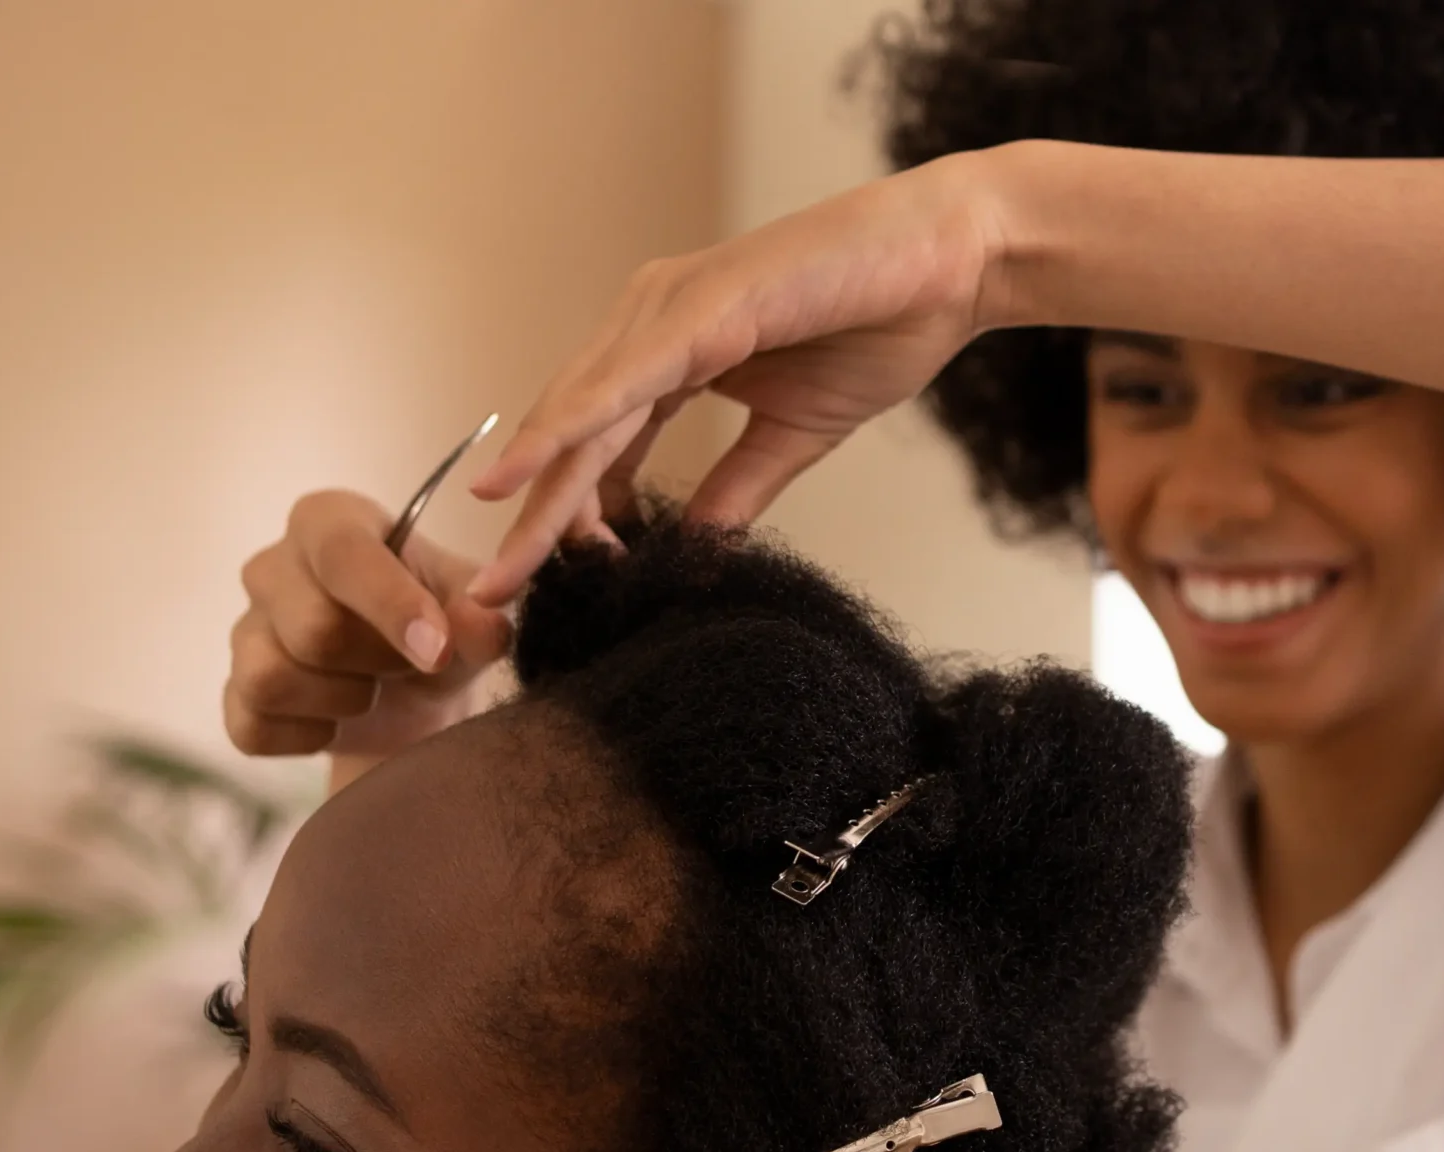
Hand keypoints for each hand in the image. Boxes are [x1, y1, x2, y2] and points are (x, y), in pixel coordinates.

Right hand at [222, 490, 507, 767]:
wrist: (414, 697)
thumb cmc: (439, 628)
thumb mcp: (472, 614)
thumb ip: (482, 614)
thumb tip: (485, 627)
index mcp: (328, 521)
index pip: (342, 552)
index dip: (390, 605)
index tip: (436, 651)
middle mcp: (272, 566)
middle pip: (313, 629)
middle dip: (377, 661)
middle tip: (406, 662)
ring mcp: (245, 630)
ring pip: (274, 678)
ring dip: (344, 701)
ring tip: (373, 687)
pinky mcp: (235, 694)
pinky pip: (252, 728)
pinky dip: (308, 737)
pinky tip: (336, 722)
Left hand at [465, 150, 1010, 601]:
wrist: (952, 265)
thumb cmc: (881, 327)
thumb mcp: (794, 434)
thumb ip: (737, 487)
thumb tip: (691, 549)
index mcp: (673, 349)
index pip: (600, 445)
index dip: (568, 515)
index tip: (545, 584)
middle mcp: (653, 322)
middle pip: (574, 436)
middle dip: (533, 519)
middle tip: (492, 595)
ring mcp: (669, 307)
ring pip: (583, 416)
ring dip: (537, 493)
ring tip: (499, 566)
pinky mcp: (699, 304)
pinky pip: (620, 382)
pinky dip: (566, 429)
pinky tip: (521, 475)